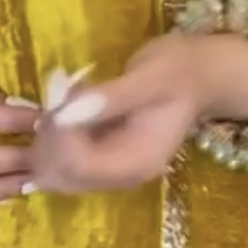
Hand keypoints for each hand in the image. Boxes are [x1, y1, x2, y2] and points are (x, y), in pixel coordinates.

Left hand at [29, 31, 247, 194]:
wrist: (202, 74)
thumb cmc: (182, 71)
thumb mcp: (151, 77)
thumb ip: (112, 97)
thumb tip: (68, 112)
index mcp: (136, 163)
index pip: (77, 166)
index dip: (59, 135)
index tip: (62, 95)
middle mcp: (120, 176)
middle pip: (60, 175)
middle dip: (48, 137)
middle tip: (60, 91)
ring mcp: (108, 169)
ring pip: (54, 168)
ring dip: (45, 134)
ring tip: (63, 93)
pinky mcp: (99, 156)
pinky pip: (60, 155)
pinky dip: (51, 133)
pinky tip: (58, 103)